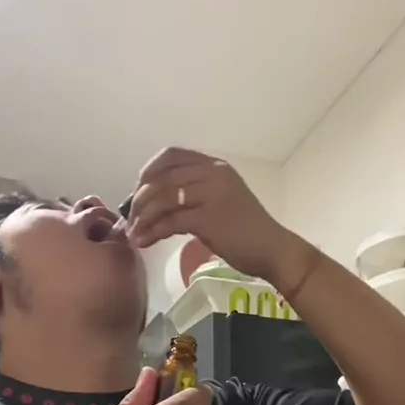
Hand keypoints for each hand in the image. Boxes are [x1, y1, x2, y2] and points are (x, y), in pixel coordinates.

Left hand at [127, 146, 286, 278]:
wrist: (273, 249)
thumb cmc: (247, 230)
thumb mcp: (220, 201)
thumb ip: (194, 195)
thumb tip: (157, 205)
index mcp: (215, 166)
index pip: (172, 155)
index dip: (149, 170)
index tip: (138, 190)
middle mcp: (213, 174)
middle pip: (161, 178)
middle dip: (139, 199)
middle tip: (131, 218)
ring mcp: (211, 194)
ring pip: (162, 198)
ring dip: (143, 217)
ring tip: (134, 234)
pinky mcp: (209, 218)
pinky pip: (170, 221)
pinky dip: (153, 231)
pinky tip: (145, 242)